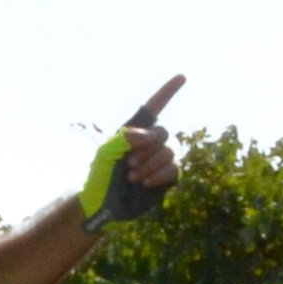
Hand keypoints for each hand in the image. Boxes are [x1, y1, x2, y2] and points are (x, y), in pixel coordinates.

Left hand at [87, 75, 185, 219]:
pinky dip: (160, 175)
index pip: (153, 108)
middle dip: (147, 148)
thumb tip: (147, 135)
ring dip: (150, 165)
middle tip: (130, 163)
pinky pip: (173, 170)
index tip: (182, 77)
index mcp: (133, 132)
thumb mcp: (105, 153)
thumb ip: (124, 138)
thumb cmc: (100, 177)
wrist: (105, 206)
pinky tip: (146, 183)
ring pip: (168, 153)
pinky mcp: (166, 178)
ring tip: (133, 177)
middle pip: (162, 134)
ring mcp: (158, 161)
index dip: (167, 92)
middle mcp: (148, 144)